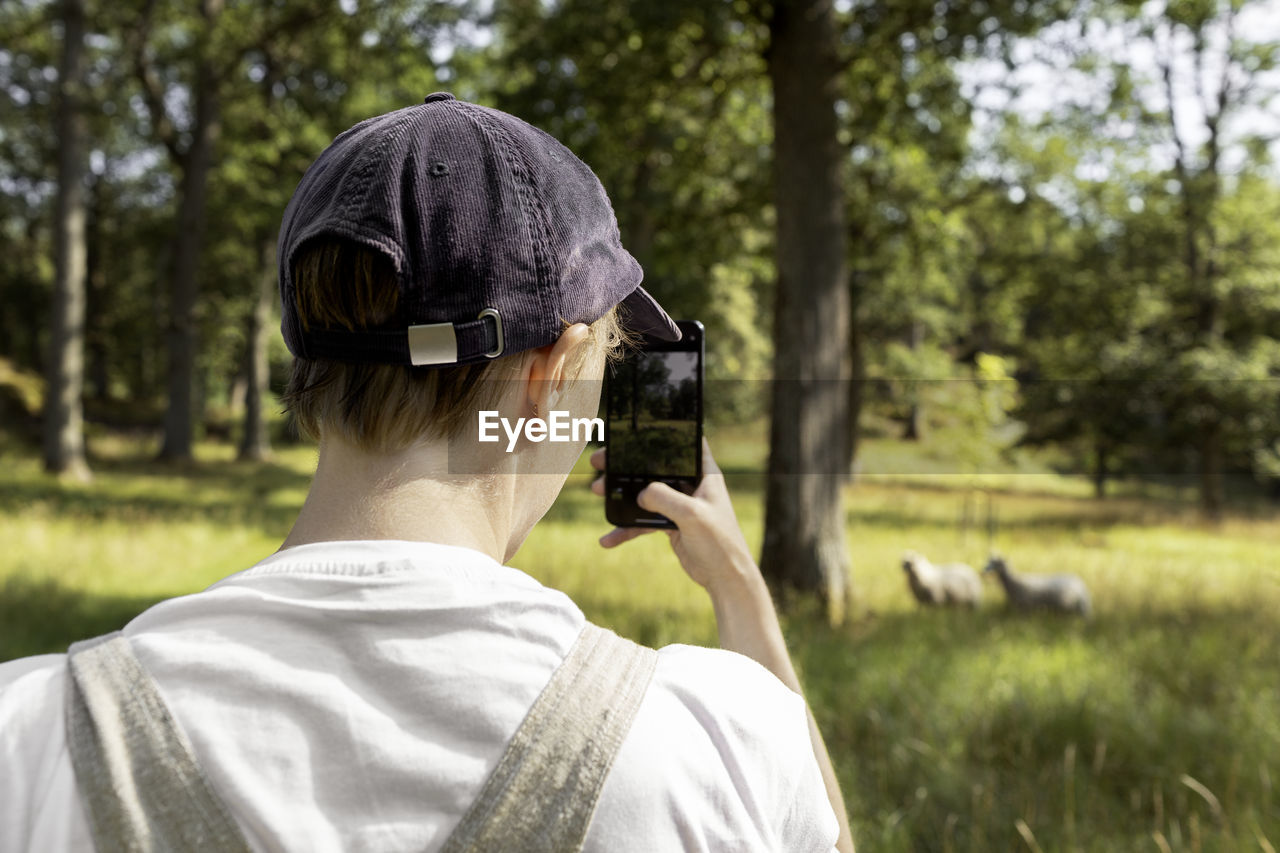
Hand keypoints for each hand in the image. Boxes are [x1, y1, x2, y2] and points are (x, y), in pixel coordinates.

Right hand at [589, 439, 759, 595]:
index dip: (664, 433)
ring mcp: (679, 504)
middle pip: (655, 467)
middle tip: (602, 460)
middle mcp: (691, 485)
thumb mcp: (692, 514)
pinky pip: (642, 521)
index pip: (685, 444)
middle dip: (627, 464)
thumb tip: (640, 494)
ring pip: (644, 493)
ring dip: (621, 493)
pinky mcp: (670, 523)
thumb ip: (664, 498)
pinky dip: (626, 529)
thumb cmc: (720, 543)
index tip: (637, 430)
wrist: (724, 577)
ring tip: (597, 491)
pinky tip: (608, 539)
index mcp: (704, 474)